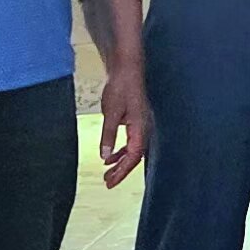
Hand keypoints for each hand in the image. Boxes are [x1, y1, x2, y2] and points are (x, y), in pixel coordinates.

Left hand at [99, 57, 150, 187]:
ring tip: (107, 171)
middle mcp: (144, 128)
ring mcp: (141, 124)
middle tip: (107, 182)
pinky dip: (120, 150)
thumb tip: (105, 156)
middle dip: (121, 171)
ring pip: (133, 150)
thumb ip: (108, 136)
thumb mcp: (111, 112)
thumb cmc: (122, 86)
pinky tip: (110, 154)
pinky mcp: (136, 120)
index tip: (110, 182)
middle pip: (134, 157)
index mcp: (140, 128)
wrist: (127, 67)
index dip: (122, 172)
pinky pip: (131, 141)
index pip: (133, 157)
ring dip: (120, 161)